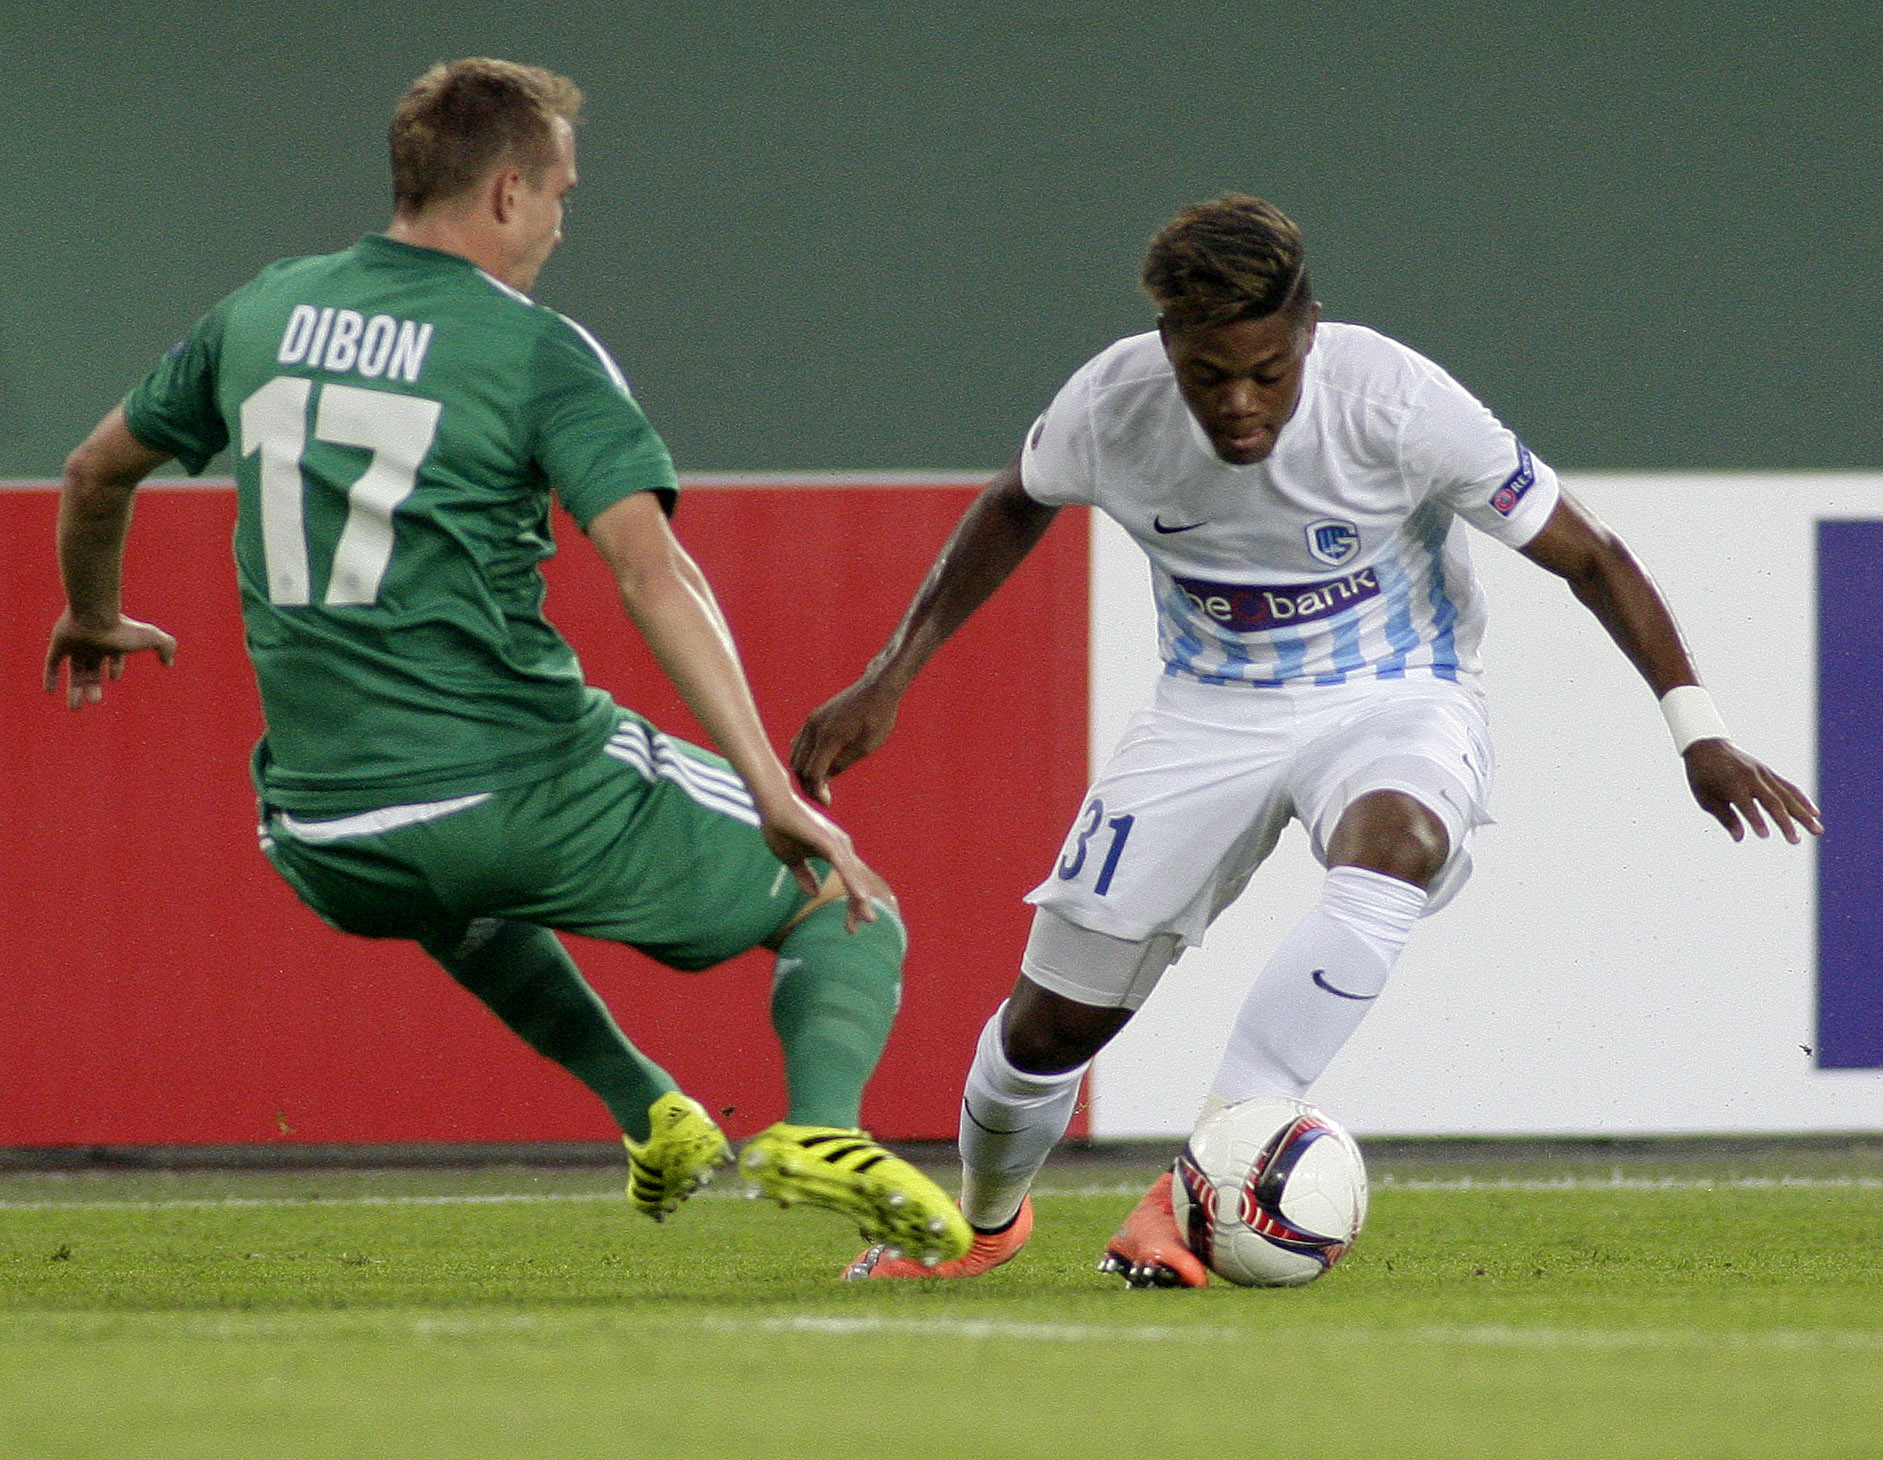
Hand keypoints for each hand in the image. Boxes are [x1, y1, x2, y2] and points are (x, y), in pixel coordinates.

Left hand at [43, 610, 176, 708]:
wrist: (94, 615)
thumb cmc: (122, 629)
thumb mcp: (152, 638)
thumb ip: (166, 647)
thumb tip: (169, 663)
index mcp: (113, 641)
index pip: (113, 657)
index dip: (115, 668)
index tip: (114, 679)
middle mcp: (94, 644)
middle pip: (93, 668)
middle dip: (93, 685)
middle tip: (94, 700)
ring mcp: (75, 645)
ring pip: (74, 669)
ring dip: (75, 688)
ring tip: (75, 708)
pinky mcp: (59, 645)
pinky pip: (52, 663)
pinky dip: (51, 677)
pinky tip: (51, 691)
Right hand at [756, 790, 895, 932]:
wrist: (771, 806)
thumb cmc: (781, 828)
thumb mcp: (792, 859)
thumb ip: (805, 876)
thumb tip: (814, 894)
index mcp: (835, 852)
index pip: (849, 882)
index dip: (852, 905)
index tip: (851, 927)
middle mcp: (841, 847)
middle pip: (856, 881)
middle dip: (859, 906)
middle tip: (862, 926)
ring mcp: (836, 843)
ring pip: (853, 876)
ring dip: (860, 898)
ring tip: (868, 918)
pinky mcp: (827, 840)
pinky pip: (843, 865)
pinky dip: (851, 881)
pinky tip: (859, 896)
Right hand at [790, 677, 901, 805]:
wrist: (878, 688)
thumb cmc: (877, 717)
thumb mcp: (865, 748)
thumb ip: (842, 764)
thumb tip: (825, 780)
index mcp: (828, 738)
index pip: (812, 773)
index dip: (816, 791)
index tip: (827, 802)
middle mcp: (813, 729)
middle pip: (799, 766)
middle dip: (808, 785)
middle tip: (824, 797)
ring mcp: (811, 722)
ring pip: (795, 755)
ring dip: (804, 772)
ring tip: (821, 784)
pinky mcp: (813, 718)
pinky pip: (800, 743)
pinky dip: (804, 758)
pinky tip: (818, 766)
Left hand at [1682, 739, 1822, 844]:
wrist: (1707, 745)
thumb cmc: (1702, 775)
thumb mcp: (1706, 797)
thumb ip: (1724, 817)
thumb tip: (1740, 838)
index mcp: (1732, 783)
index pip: (1746, 805)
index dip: (1755, 820)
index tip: (1764, 836)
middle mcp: (1751, 777)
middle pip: (1773, 802)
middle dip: (1786, 822)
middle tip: (1796, 841)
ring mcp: (1763, 773)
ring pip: (1787, 795)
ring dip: (1803, 814)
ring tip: (1817, 830)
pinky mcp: (1769, 772)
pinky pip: (1788, 786)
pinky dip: (1802, 799)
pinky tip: (1815, 812)